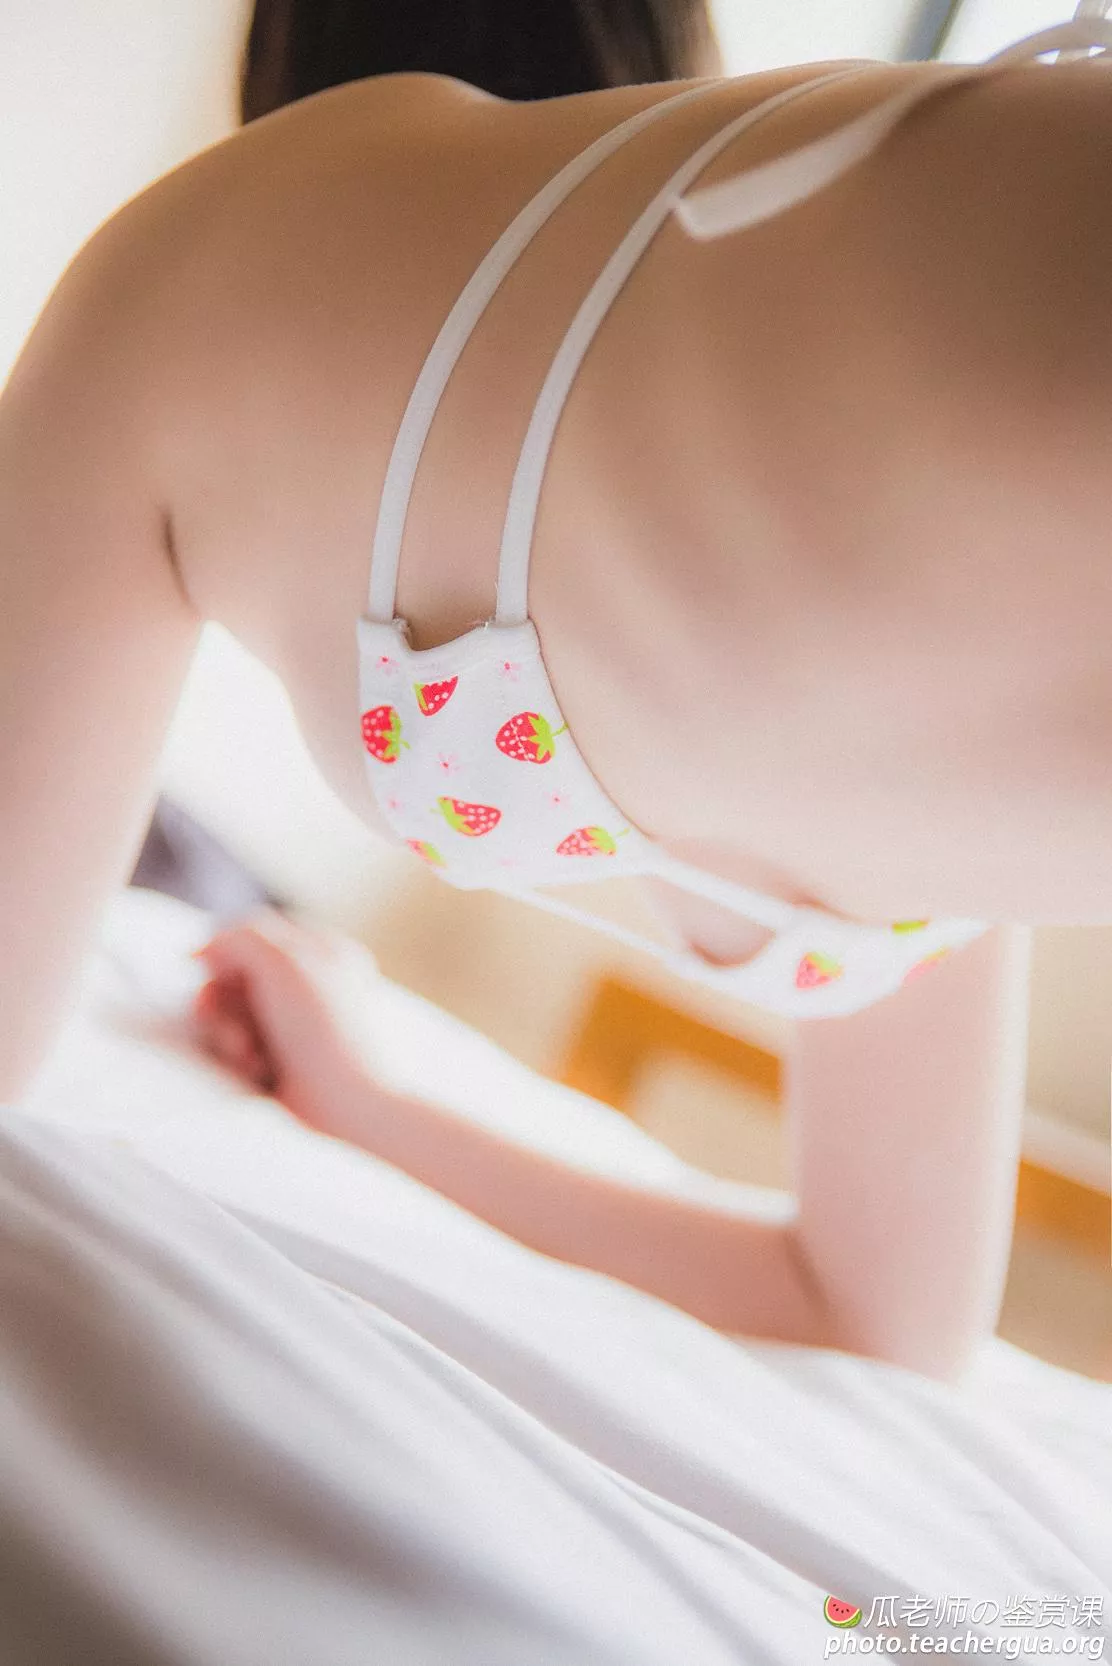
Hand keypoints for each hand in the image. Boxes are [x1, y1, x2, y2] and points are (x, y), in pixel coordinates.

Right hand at [191, 910, 383, 1126]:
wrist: (350, 1104)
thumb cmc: (325, 1030)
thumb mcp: (285, 962)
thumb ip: (240, 937)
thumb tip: (206, 948)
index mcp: (320, 950)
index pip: (252, 933)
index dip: (227, 953)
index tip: (216, 970)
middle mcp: (308, 984)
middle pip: (232, 977)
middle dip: (223, 1003)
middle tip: (235, 1025)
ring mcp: (293, 1024)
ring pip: (229, 1014)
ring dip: (228, 1034)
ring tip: (250, 1056)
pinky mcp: (279, 1060)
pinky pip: (236, 1048)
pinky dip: (239, 1059)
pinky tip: (260, 1072)